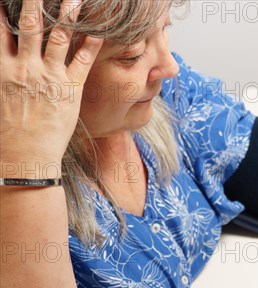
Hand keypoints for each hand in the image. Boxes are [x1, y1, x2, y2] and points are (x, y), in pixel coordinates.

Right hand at [0, 0, 102, 164]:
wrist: (26, 155)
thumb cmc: (9, 130)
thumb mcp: (0, 95)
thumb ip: (5, 73)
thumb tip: (8, 58)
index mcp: (3, 67)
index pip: (3, 29)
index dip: (7, 11)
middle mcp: (26, 67)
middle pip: (30, 25)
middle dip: (35, 2)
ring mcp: (50, 77)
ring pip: (59, 37)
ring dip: (67, 14)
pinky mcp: (71, 88)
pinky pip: (83, 60)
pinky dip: (92, 43)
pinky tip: (99, 30)